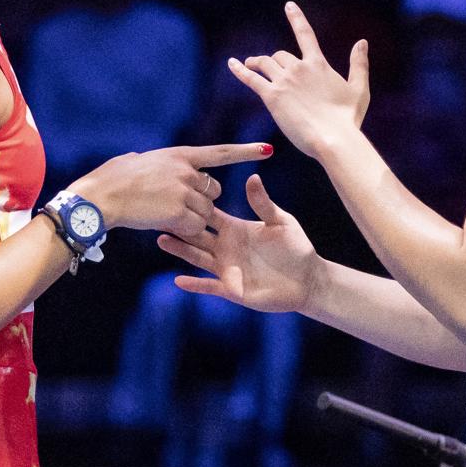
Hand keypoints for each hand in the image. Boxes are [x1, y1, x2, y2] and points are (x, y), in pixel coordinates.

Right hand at [71, 142, 271, 236]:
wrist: (101, 196)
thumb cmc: (110, 179)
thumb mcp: (134, 161)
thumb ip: (150, 163)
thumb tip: (141, 159)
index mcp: (179, 155)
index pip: (220, 153)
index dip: (245, 153)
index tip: (269, 150)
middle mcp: (187, 171)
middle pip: (213, 191)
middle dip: (201, 201)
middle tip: (172, 204)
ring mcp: (184, 192)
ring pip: (206, 213)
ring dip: (190, 219)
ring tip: (162, 213)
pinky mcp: (179, 213)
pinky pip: (195, 228)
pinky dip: (183, 231)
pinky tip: (164, 224)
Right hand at [158, 174, 320, 312]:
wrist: (307, 279)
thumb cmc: (296, 248)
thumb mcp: (280, 222)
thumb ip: (263, 203)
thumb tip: (252, 177)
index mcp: (235, 229)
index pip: (210, 216)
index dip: (194, 206)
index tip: (177, 194)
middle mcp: (226, 248)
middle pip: (196, 235)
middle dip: (179, 226)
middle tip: (158, 215)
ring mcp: (227, 269)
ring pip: (197, 258)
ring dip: (180, 251)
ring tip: (162, 240)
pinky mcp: (232, 289)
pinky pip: (209, 286)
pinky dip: (194, 284)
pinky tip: (178, 280)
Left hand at [227, 1, 368, 158]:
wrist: (333, 137)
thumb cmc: (348, 118)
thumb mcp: (359, 89)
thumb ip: (359, 64)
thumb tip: (362, 42)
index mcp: (318, 64)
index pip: (305, 34)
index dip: (296, 18)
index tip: (289, 6)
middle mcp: (299, 68)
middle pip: (280, 55)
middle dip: (275, 60)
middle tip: (268, 65)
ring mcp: (284, 81)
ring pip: (264, 64)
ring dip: (256, 62)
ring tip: (249, 63)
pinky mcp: (272, 97)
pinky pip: (251, 78)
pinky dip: (240, 70)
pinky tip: (233, 64)